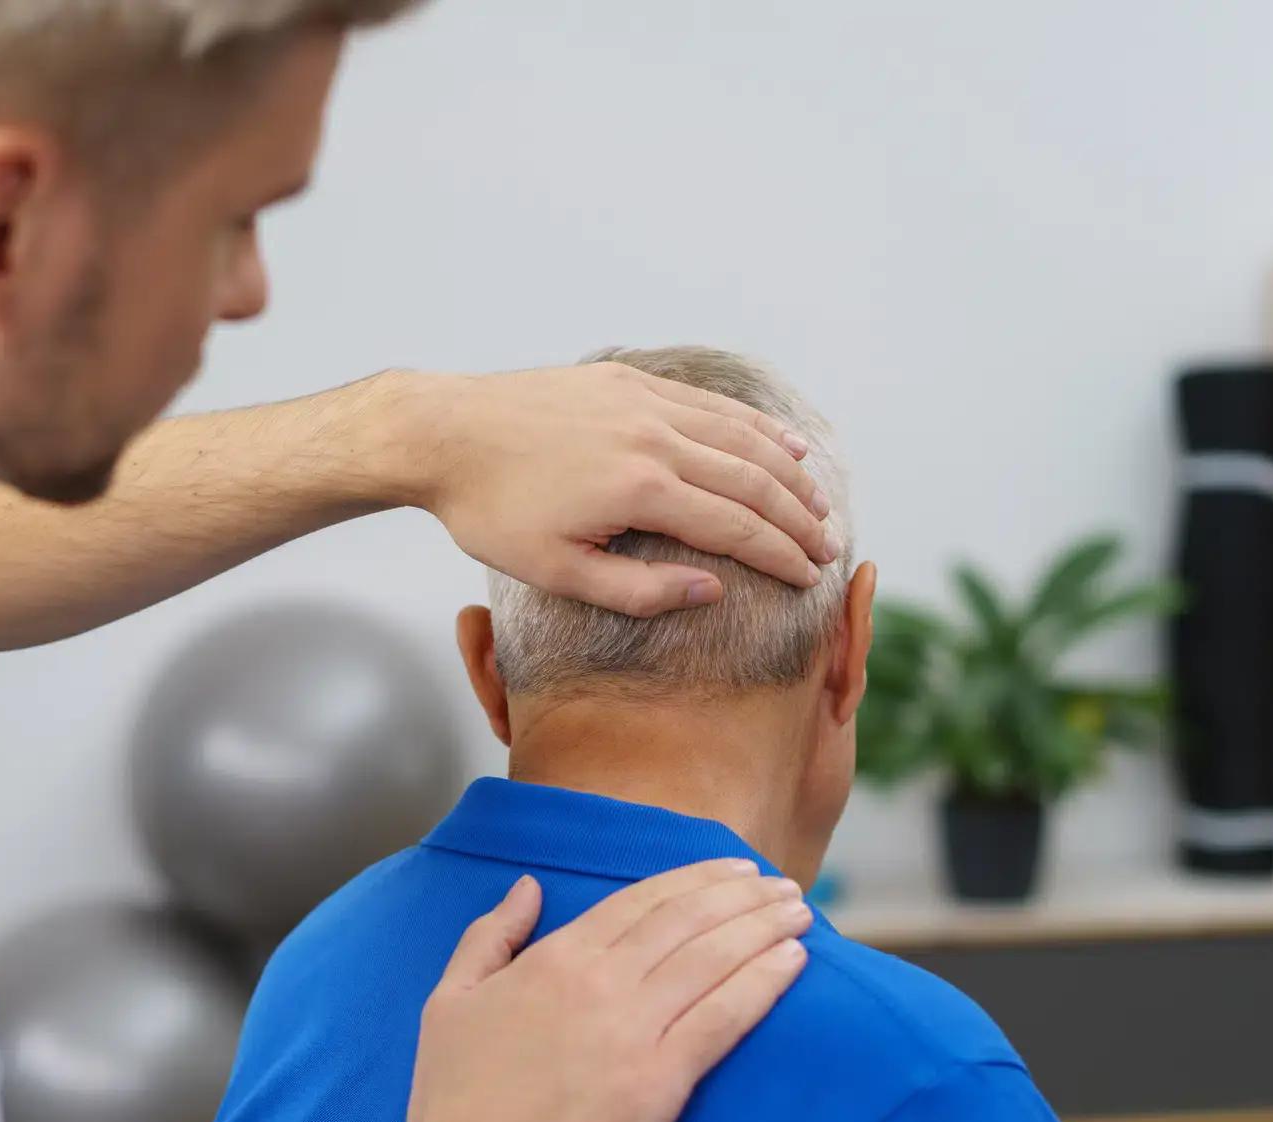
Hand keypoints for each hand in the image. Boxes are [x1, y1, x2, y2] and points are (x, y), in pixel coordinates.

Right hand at [394, 861, 811, 1121]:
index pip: (640, 902)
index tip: (731, 870)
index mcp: (556, 958)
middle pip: (688, 920)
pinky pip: (725, 1018)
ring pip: (714, 958)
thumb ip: (490, 936)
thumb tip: (527, 888)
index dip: (694, 880)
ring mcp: (635, 1028)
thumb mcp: (450, 1000)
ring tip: (799, 909)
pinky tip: (792, 960)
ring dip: (763, 927)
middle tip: (780, 884)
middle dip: (741, 895)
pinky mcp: (662, 1080)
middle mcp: (602, 981)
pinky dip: (763, 982)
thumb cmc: (454, 1100)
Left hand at [400, 363, 838, 615]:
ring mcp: (643, 400)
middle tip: (830, 547)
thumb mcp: (556, 572)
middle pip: (752, 480)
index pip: (736, 527)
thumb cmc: (490, 511)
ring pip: (739, 436)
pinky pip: (707, 405)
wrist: (442, 433)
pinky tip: (779, 445)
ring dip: (787, 471)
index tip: (811, 579)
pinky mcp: (627, 380)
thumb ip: (638, 590)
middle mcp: (654, 437)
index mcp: (641, 490)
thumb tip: (712, 589)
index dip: (781, 556)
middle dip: (799, 518)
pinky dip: (751, 427)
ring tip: (819, 502)